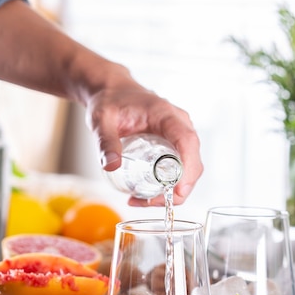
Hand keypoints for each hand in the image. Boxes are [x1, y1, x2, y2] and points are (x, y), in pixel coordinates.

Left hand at [86, 80, 202, 206]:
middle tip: (148, 202)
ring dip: (171, 191)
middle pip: (192, 162)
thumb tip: (111, 165)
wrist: (112, 92)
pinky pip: (179, 168)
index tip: (178, 190)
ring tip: (141, 200)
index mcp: (166, 114)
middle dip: (178, 189)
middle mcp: (179, 125)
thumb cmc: (110, 100)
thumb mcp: (102, 119)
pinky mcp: (173, 145)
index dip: (188, 168)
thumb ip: (105, 140)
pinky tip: (145, 194)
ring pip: (188, 169)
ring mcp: (178, 136)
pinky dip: (167, 186)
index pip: (187, 141)